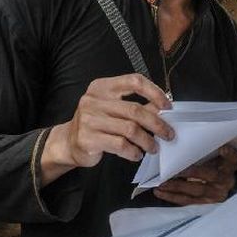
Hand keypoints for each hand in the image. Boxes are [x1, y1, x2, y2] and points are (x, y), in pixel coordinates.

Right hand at [42, 75, 173, 184]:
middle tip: (168, 134)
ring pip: (130, 129)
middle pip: (135, 110)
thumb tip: (163, 108)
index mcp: (102, 87)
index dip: (154, 92)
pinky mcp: (88, 139)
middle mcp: (93, 100)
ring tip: (153, 147)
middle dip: (157, 124)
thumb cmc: (96, 124)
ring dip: (147, 140)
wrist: (68, 142)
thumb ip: (135, 105)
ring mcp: (89, 120)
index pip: (134, 81)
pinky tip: (137, 154)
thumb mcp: (112, 108)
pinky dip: (133, 151)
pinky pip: (120, 145)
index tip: (167, 106)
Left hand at [154, 146, 236, 204]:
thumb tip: (197, 133)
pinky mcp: (206, 203)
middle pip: (209, 176)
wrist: (221, 179)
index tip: (222, 148)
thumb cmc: (215, 161)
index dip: (227, 153)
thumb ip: (210, 145)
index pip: (231, 157)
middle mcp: (226, 180)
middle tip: (173, 170)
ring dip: (176, 188)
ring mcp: (217, 193)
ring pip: (196, 191)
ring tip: (161, 184)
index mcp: (230, 164)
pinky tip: (160, 192)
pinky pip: (188, 201)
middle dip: (190, 173)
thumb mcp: (216, 152)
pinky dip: (172, 197)